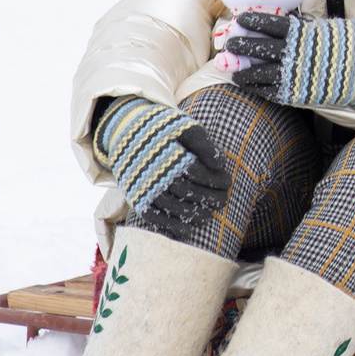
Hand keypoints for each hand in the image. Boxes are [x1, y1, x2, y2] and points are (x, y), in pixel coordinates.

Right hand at [93, 97, 232, 236]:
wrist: (125, 131)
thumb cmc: (163, 128)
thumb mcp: (184, 125)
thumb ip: (202, 142)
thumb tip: (220, 163)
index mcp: (167, 151)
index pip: (196, 170)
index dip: (215, 179)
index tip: (229, 183)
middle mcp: (154, 171)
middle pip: (186, 190)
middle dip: (209, 198)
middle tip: (223, 202)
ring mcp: (144, 186)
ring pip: (171, 206)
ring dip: (193, 214)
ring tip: (209, 216)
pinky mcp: (136, 197)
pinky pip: (154, 217)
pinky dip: (172, 225)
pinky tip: (188, 229)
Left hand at [227, 12, 354, 110]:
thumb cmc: (345, 47)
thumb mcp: (325, 29)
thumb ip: (303, 26)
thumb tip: (284, 19)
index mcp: (301, 34)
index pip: (270, 24)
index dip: (253, 20)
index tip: (240, 19)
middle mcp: (293, 54)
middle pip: (259, 47)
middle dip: (241, 44)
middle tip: (230, 42)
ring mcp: (292, 75)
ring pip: (258, 72)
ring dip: (243, 70)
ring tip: (233, 69)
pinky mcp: (293, 93)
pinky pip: (267, 90)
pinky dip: (254, 87)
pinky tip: (247, 83)